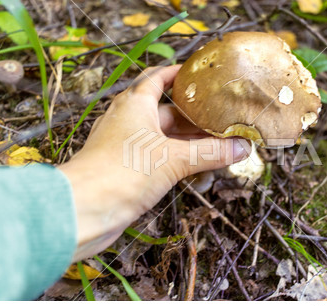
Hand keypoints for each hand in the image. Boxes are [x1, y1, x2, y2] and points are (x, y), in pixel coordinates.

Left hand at [59, 65, 249, 261]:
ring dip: (189, 143)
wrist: (83, 210)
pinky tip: (196, 170)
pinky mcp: (127, 169)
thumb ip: (209, 152)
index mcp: (135, 104)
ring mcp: (127, 145)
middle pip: (168, 112)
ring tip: (218, 146)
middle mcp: (129, 120)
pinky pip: (158, 158)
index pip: (158, 78)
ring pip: (164, 138)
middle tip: (222, 120)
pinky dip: (177, 162)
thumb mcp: (173, 158)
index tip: (201, 75)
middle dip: (195, 118)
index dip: (179, 74)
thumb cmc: (122, 172)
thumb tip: (242, 148)